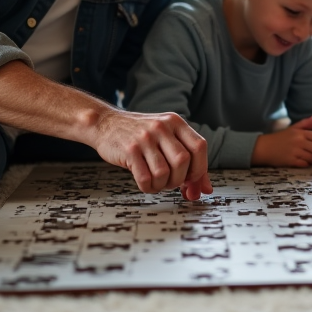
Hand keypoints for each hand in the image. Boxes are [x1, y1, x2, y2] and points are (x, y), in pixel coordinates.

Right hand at [94, 110, 211, 199]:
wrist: (106, 123)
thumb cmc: (141, 135)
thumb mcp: (166, 138)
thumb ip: (189, 161)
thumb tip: (205, 189)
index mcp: (175, 122)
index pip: (199, 146)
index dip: (199, 168)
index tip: (191, 179)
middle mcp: (162, 127)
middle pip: (183, 161)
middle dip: (179, 180)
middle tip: (170, 182)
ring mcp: (145, 138)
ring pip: (164, 172)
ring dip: (162, 185)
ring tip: (156, 182)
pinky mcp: (129, 150)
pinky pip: (145, 178)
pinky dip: (148, 187)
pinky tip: (146, 183)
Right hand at [251, 114, 311, 166]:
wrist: (263, 148)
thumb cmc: (279, 138)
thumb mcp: (292, 128)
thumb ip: (305, 124)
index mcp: (300, 132)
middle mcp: (299, 141)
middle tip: (311, 153)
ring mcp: (295, 151)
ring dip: (311, 160)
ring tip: (306, 158)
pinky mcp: (291, 161)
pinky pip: (305, 164)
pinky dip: (305, 164)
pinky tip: (301, 162)